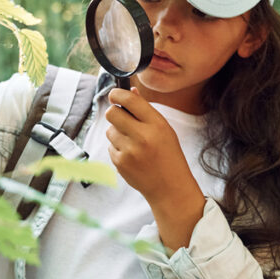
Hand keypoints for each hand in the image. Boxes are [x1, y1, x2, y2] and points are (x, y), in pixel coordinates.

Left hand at [106, 87, 206, 249]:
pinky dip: (118, 148)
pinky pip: (110, 146)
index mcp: (156, 124)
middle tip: (121, 118)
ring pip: (109, 130)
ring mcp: (129, 151)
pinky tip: (132, 155)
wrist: (170, 187)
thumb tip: (130, 91)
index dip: (117, 94)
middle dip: (114, 113)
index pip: (130, 100)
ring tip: (132, 142)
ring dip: (117, 133)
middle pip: (112, 113)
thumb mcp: (164, 129)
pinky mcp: (120, 163)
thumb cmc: (169, 155)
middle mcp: (142, 136)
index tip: (114, 94)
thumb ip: (146, 110)